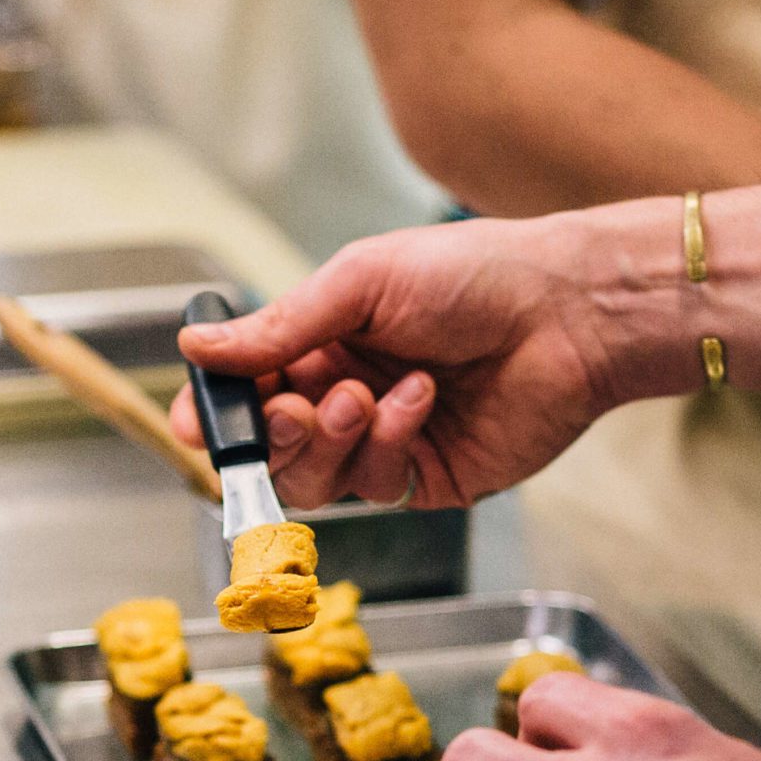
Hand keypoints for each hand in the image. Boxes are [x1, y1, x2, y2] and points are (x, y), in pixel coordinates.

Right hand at [170, 199, 688, 509]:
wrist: (566, 310)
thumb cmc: (472, 275)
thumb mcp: (360, 283)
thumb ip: (278, 327)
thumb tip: (194, 346)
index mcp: (321, 343)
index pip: (248, 395)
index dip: (217, 415)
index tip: (200, 423)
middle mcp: (346, 396)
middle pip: (275, 450)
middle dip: (276, 434)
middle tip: (297, 407)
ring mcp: (387, 442)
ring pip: (318, 479)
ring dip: (332, 439)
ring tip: (366, 394)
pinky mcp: (430, 478)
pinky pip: (378, 486)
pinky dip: (388, 442)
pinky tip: (422, 399)